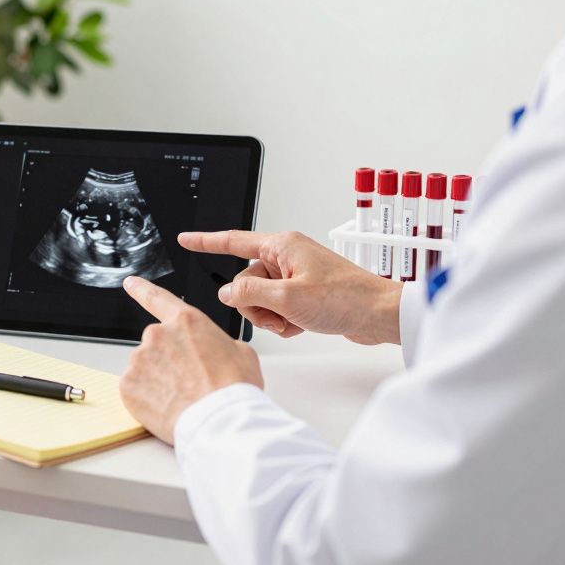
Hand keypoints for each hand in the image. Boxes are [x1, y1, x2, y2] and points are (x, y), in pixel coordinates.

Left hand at [120, 276, 263, 444]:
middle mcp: (157, 335)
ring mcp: (139, 359)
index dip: (142, 289)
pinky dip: (148, 397)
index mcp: (186, 322)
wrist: (220, 421)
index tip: (130, 283)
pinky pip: (135, 388)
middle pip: (157, 344)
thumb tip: (213, 352)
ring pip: (146, 368)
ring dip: (159, 380)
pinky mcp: (128, 384)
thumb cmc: (233, 389)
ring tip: (183, 397)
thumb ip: (216, 343)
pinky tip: (168, 405)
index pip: (158, 298)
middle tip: (190, 381)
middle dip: (169, 361)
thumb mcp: (241, 353)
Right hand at [180, 230, 401, 344]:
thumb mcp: (287, 298)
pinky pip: (275, 307)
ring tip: (291, 322)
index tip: (186, 240)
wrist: (378, 315)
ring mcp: (295, 275)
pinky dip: (283, 320)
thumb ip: (249, 294)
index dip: (206, 242)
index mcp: (281, 247)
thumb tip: (226, 293)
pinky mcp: (303, 292)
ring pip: (259, 298)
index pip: (233, 241)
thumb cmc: (345, 298)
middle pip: (245, 281)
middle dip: (254, 305)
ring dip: (269, 316)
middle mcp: (286, 257)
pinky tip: (300, 325)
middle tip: (275, 316)